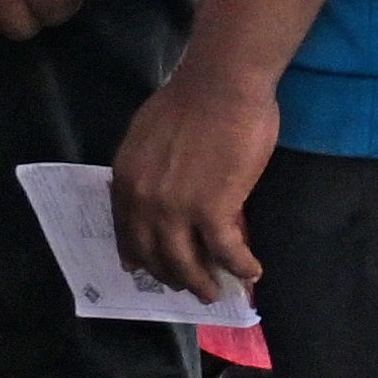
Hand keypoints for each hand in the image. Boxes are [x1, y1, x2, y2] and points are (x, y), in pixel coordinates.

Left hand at [114, 42, 280, 302]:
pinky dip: (240, 266)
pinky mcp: (213, 211)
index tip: (143, 268)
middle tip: (187, 286)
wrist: (221, 84)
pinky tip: (252, 271)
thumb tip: (156, 185)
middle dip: (171, 276)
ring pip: (186, 263)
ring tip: (214, 293)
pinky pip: (226, 251)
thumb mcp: (149, 134)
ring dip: (201, 283)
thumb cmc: (192, 98)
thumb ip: (147, 166)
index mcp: (126, 179)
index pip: (126, 230)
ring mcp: (176, 210)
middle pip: (154, 254)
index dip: (138, 254)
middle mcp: (143, 202)